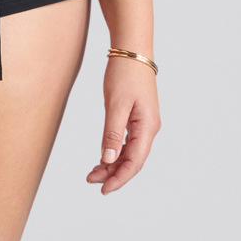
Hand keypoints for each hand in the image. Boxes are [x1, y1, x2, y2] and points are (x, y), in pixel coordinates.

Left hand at [87, 58, 159, 192]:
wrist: (132, 51)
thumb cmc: (125, 74)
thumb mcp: (115, 105)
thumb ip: (112, 133)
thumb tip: (109, 158)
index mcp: (147, 127)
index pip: (135, 162)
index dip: (120, 178)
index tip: (104, 189)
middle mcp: (148, 129)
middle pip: (132, 161)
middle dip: (113, 174)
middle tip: (91, 181)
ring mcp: (143, 124)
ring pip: (129, 153)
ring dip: (112, 164)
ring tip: (92, 172)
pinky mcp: (136, 118)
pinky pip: (127, 142)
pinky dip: (114, 152)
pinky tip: (102, 158)